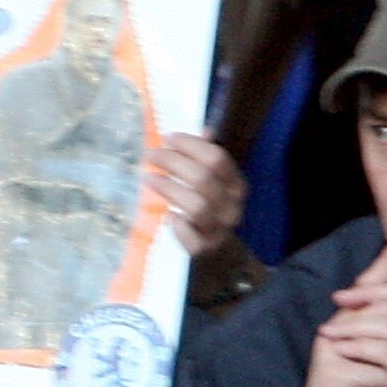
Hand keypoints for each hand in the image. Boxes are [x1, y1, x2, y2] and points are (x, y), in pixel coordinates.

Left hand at [145, 133, 246, 258]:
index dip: (191, 145)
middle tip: (151, 155)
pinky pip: (191, 238)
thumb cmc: (210, 209)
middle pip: (203, 178)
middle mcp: (232, 207)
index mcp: (237, 185)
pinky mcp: (205, 249)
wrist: (220, 255)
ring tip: (149, 178)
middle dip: (172, 162)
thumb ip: (208, 158)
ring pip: (196, 206)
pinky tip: (169, 216)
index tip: (167, 138)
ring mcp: (220, 230)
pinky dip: (178, 226)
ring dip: (169, 188)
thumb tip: (206, 131)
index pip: (217, 159)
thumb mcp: (214, 182)